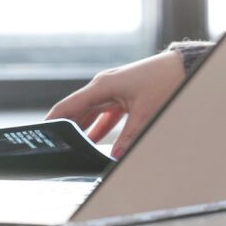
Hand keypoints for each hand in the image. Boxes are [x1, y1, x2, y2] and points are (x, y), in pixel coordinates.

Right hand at [45, 51, 184, 158]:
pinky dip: (100, 127)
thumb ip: (129, 139)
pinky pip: (105, 114)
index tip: (40, 132)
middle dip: (68, 128)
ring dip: (84, 129)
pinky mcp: (123, 96)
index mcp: (102, 86)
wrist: (184, 67)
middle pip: (77, 111)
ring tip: (74, 147)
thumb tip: (115, 157)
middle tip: (57, 146)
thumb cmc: (165, 81)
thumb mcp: (145, 114)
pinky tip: (95, 141)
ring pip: (91, 113)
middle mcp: (103, 87)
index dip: (53, 120)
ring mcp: (113, 91)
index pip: (69, 106)